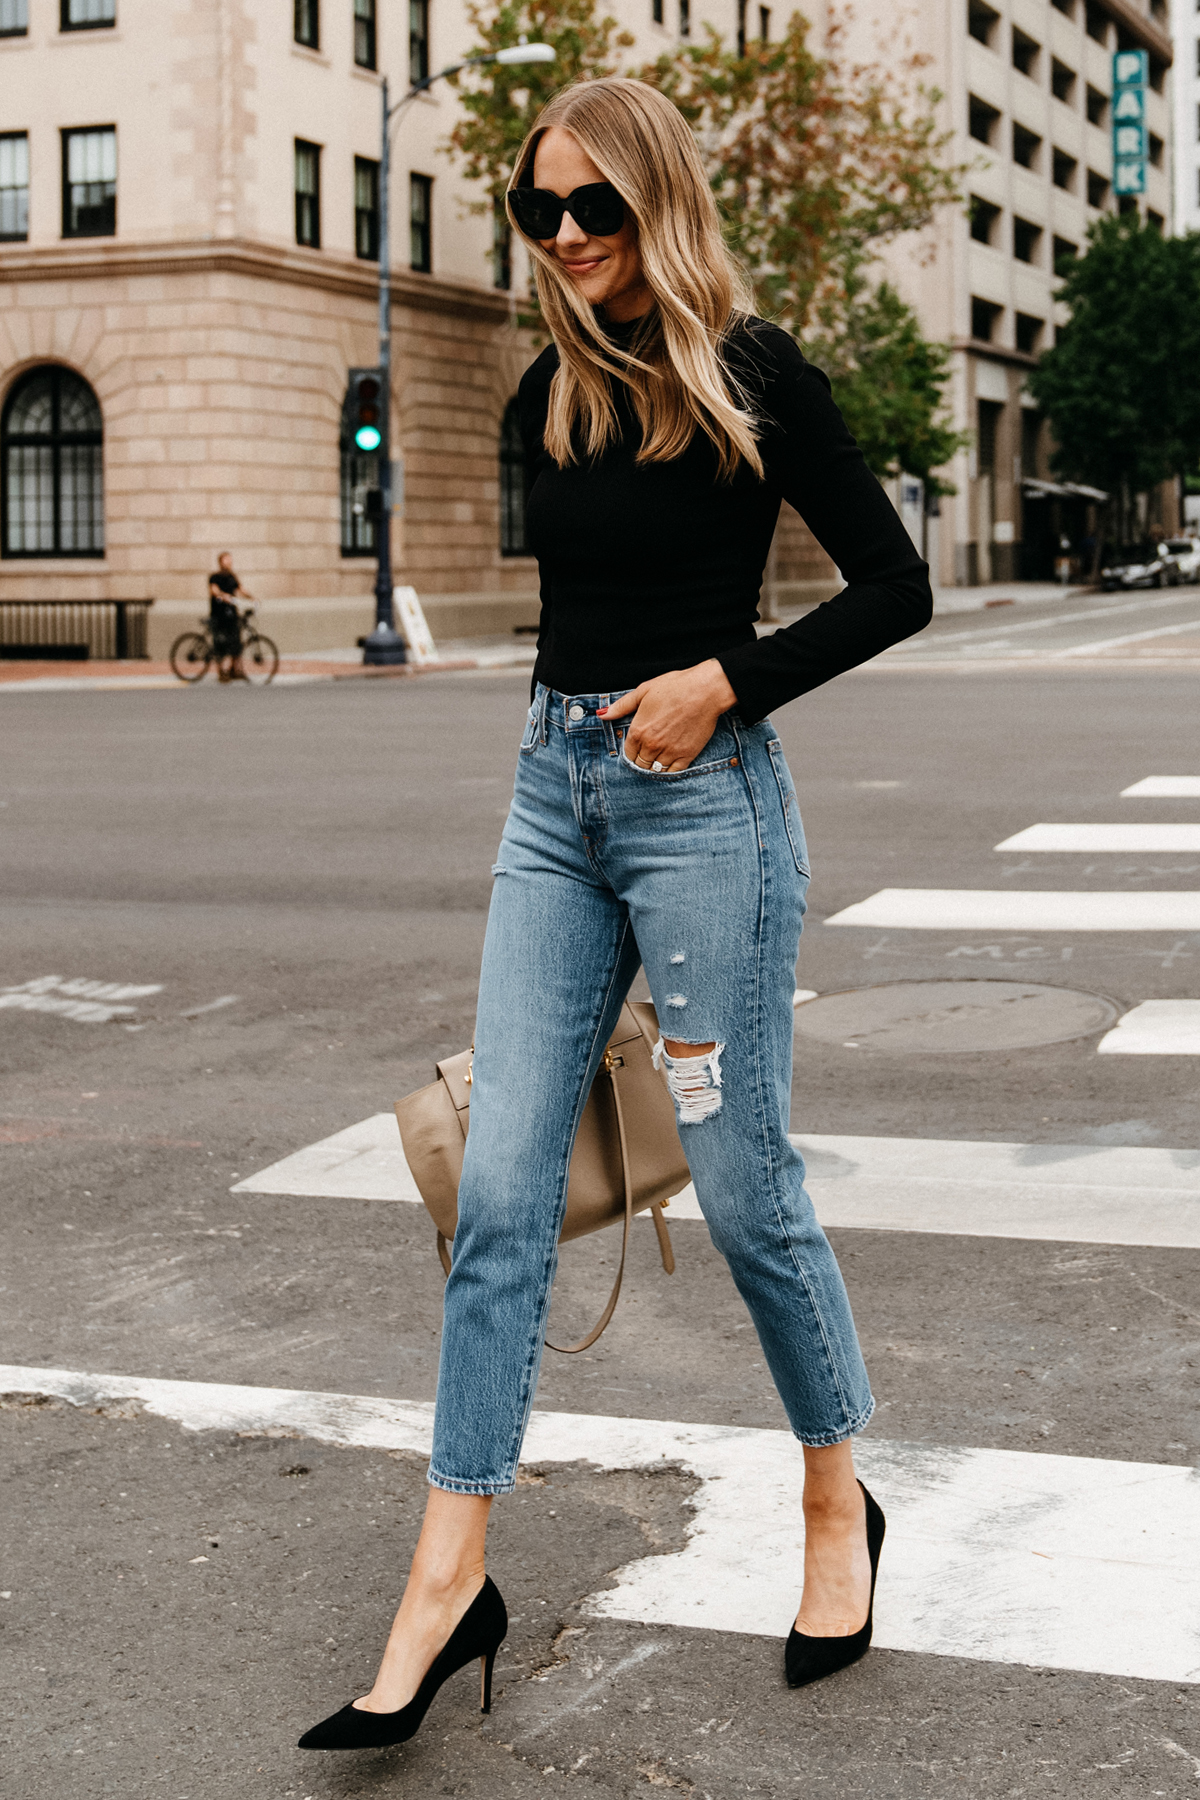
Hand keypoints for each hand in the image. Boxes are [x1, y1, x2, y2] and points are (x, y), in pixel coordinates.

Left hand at [599, 659, 737, 771]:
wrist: (706, 690)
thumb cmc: (675, 686)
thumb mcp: (643, 691)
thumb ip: (621, 706)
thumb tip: (602, 714)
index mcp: (638, 730)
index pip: (628, 753)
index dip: (631, 752)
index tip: (636, 748)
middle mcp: (651, 745)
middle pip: (640, 764)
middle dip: (642, 760)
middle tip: (647, 755)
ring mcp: (669, 752)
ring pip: (655, 771)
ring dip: (654, 767)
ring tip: (658, 759)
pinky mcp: (686, 755)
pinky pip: (673, 773)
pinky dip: (669, 771)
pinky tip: (670, 764)